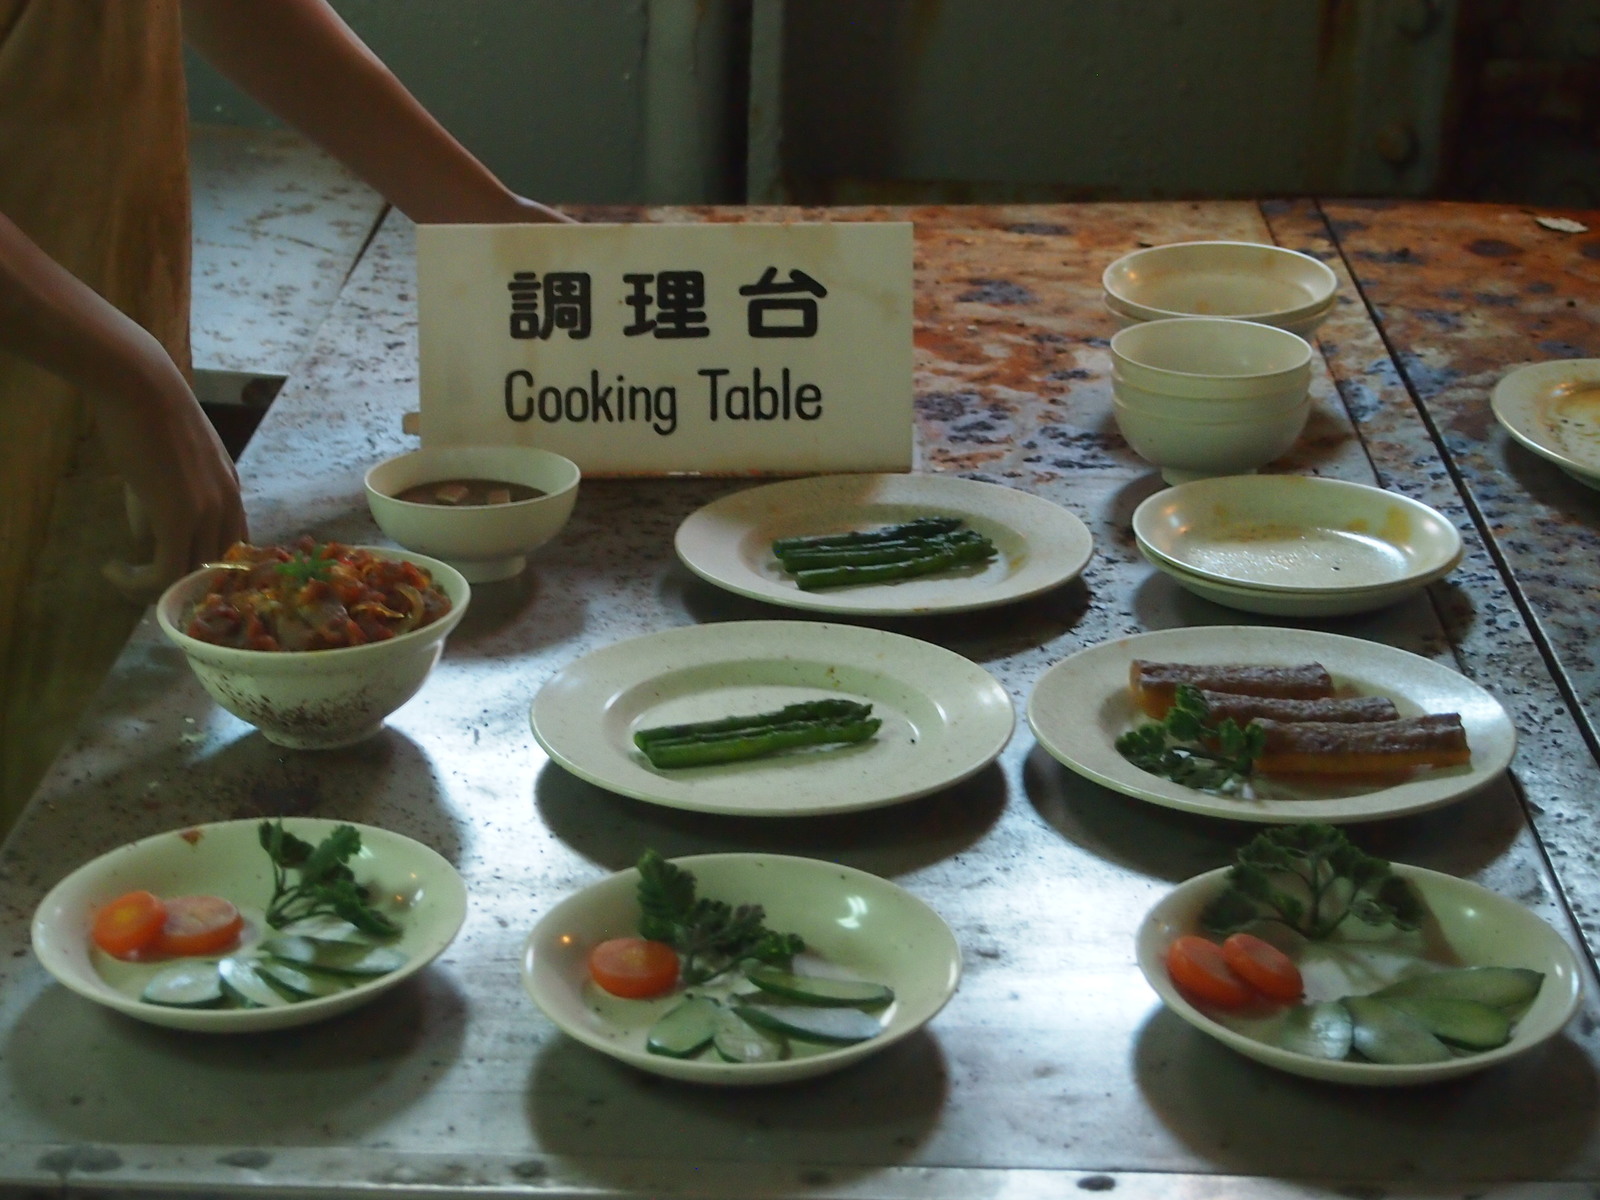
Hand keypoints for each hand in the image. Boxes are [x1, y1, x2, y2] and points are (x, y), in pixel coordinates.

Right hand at [87, 369, 247, 598]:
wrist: (139, 385)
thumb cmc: (145, 416)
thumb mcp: (164, 467)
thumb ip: (160, 504)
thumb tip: (145, 539)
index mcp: (231, 492)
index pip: (235, 549)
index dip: (206, 570)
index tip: (172, 576)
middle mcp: (229, 506)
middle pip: (216, 570)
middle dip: (182, 585)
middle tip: (143, 586)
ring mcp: (208, 514)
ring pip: (190, 577)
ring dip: (154, 589)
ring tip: (122, 578)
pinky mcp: (179, 519)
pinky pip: (166, 573)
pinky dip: (138, 583)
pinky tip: (112, 570)